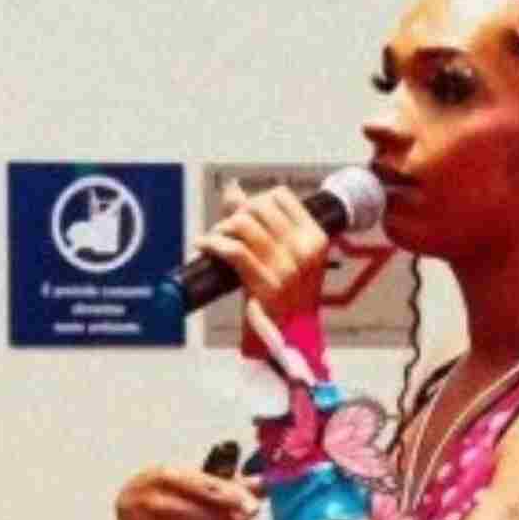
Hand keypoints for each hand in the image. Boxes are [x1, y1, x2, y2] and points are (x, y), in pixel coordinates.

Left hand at [189, 180, 329, 323]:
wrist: (290, 332)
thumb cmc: (286, 291)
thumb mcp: (284, 253)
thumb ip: (259, 219)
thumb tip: (232, 187)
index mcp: (315, 237)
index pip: (281, 196)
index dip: (257, 199)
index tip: (246, 214)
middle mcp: (303, 251)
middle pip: (259, 206)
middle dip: (237, 212)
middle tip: (227, 228)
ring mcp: (286, 268)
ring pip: (243, 225)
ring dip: (222, 227)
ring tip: (216, 237)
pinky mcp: (265, 284)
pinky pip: (233, 250)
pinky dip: (212, 243)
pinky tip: (203, 244)